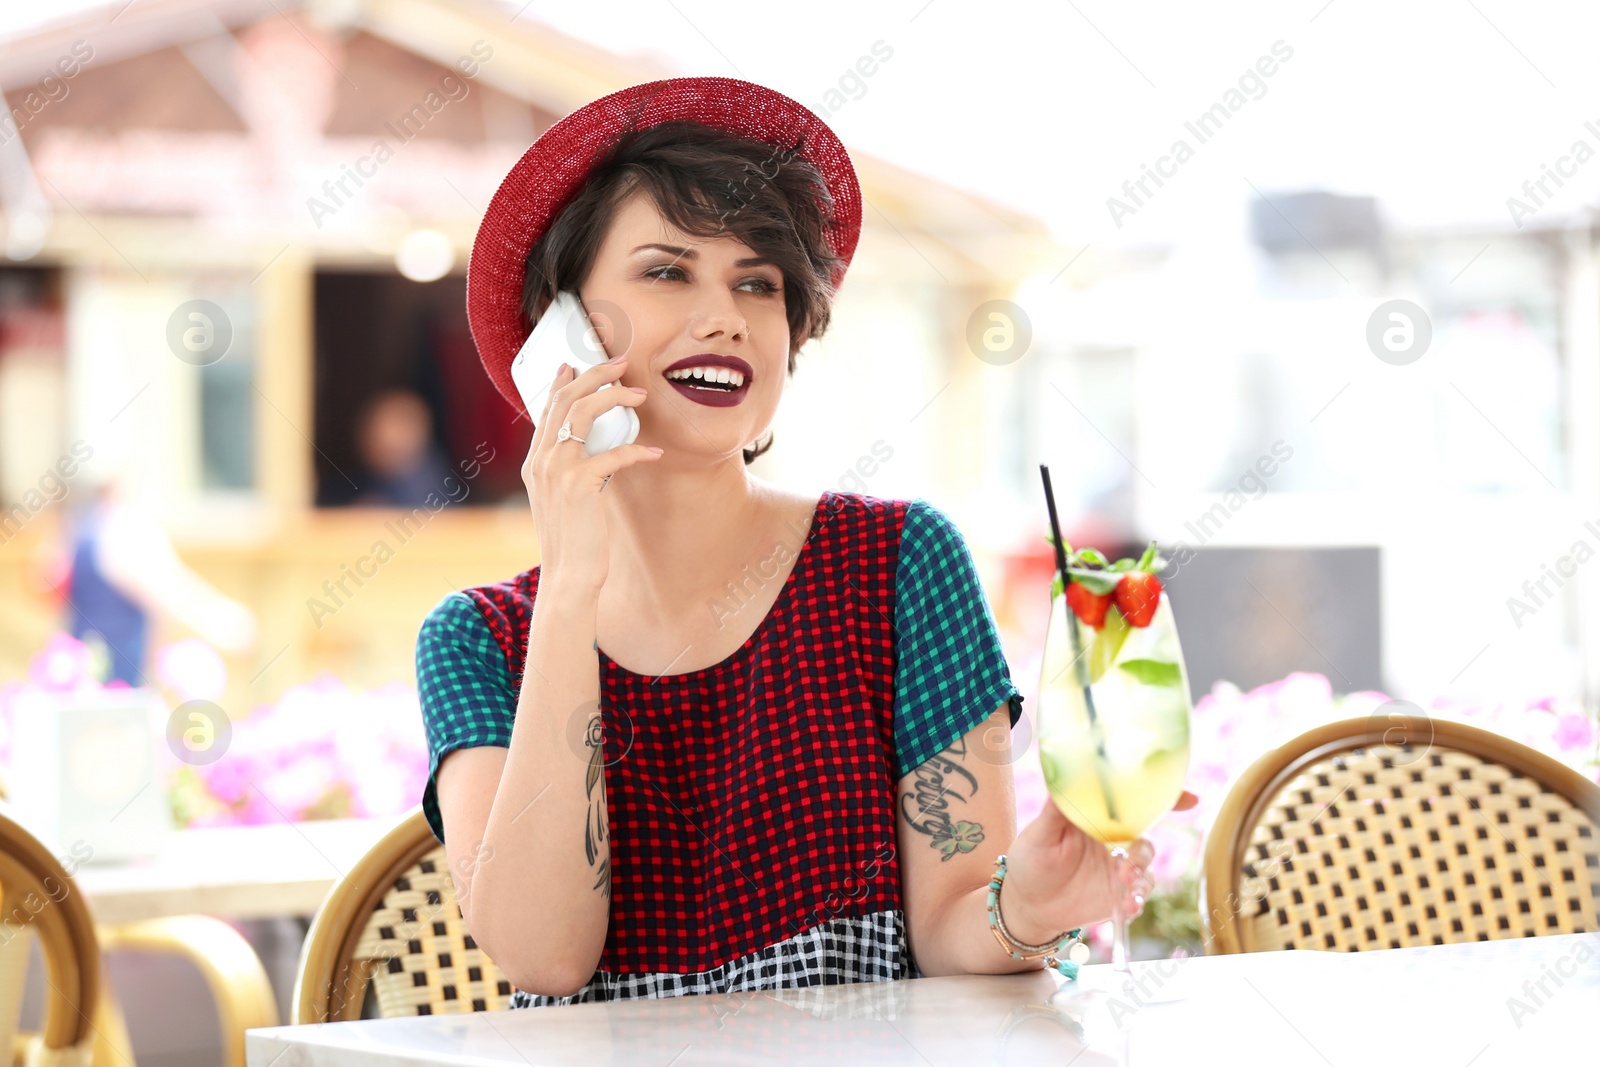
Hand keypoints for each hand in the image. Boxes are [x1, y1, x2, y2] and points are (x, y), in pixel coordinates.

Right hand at [522, 356, 660, 593]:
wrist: (568, 575)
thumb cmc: (574, 539)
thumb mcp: (566, 499)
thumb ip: (573, 471)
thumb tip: (596, 451)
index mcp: (536, 462)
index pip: (547, 410)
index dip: (563, 382)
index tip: (579, 363)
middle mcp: (541, 461)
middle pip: (565, 400)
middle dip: (595, 375)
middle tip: (621, 363)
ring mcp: (557, 472)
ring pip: (583, 414)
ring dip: (614, 397)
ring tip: (640, 394)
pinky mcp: (579, 486)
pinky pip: (612, 455)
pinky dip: (636, 451)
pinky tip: (655, 453)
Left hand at [999, 790, 1198, 945]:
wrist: (1028, 904)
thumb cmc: (1030, 861)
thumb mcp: (1039, 833)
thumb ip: (1056, 810)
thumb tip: (1063, 776)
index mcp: (1095, 817)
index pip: (1131, 801)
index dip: (1163, 797)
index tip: (1190, 797)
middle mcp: (1112, 839)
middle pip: (1146, 833)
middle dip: (1145, 846)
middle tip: (1131, 858)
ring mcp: (1118, 867)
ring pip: (1145, 865)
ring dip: (1140, 873)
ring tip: (1123, 884)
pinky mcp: (1119, 893)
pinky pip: (1139, 893)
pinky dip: (1138, 899)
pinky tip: (1127, 907)